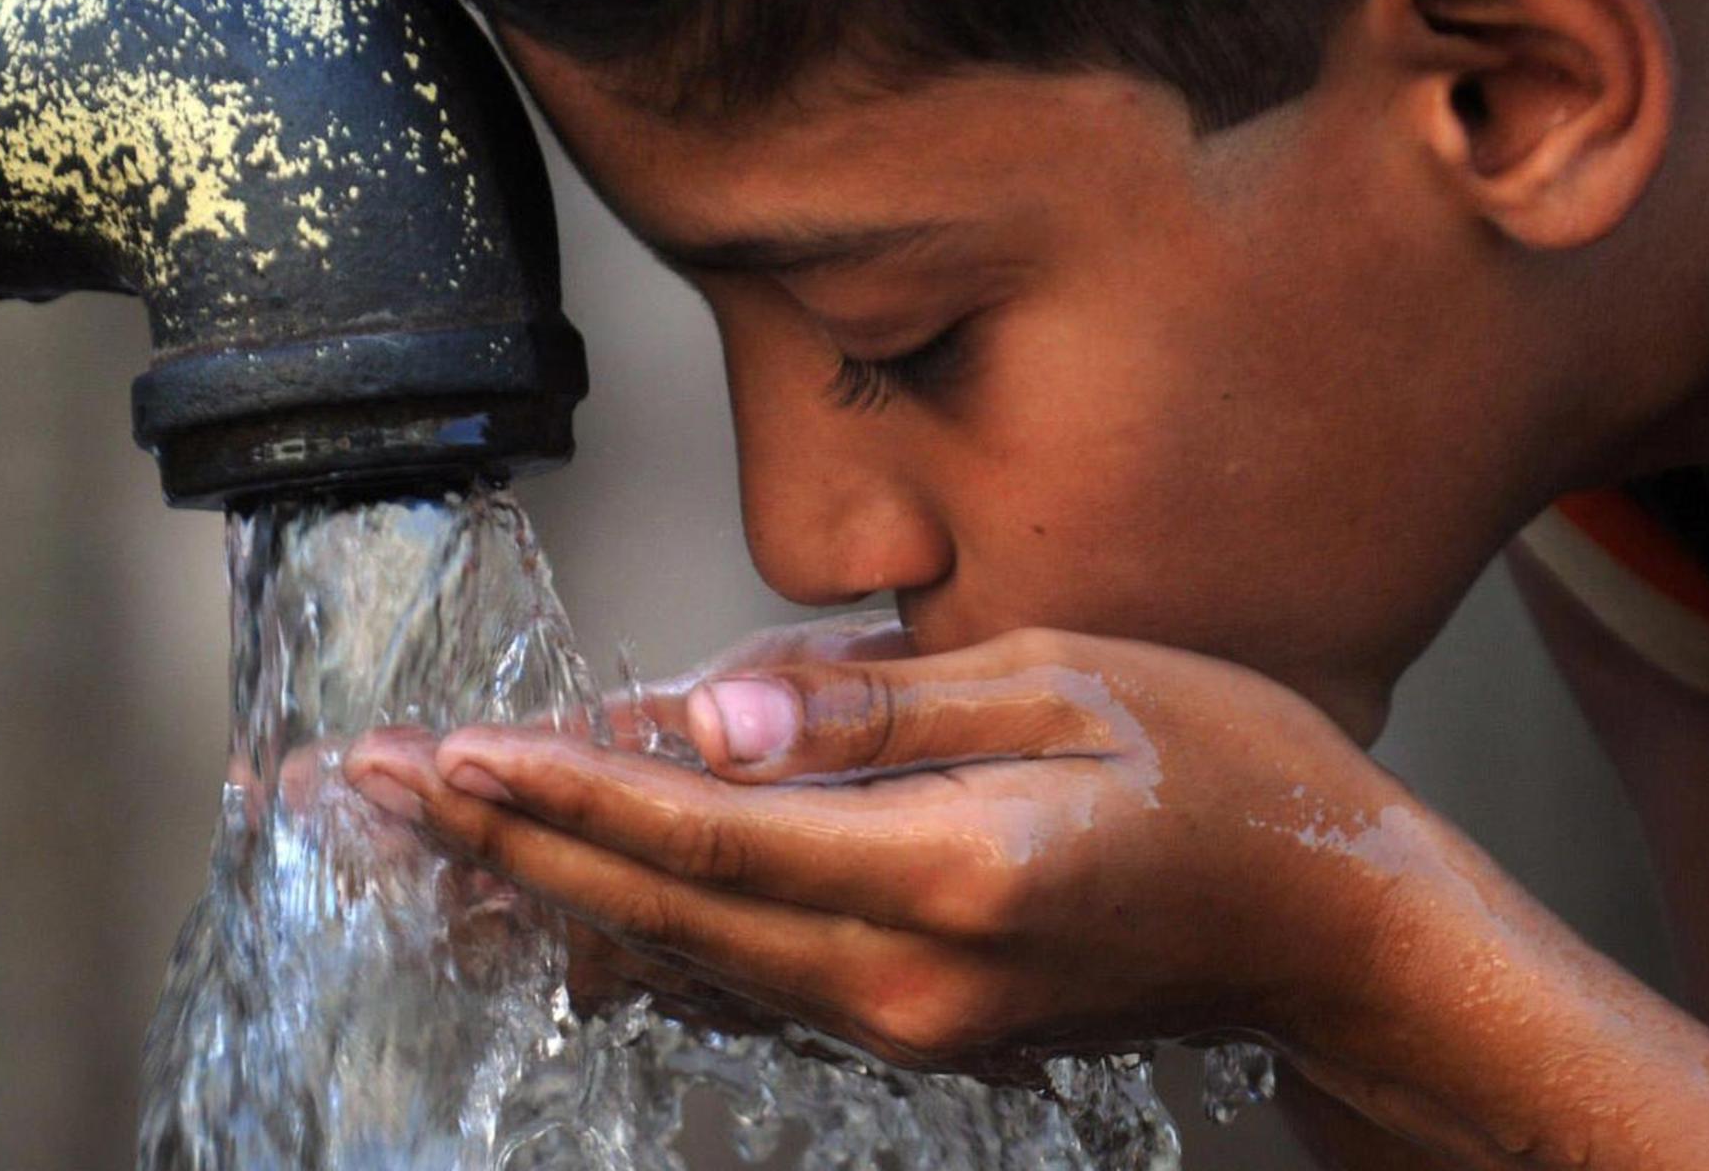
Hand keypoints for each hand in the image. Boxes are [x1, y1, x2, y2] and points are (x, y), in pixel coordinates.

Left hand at [346, 624, 1412, 1071]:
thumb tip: (717, 718)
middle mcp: (910, 974)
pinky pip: (743, 984)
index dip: (566, 793)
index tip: (451, 756)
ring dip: (550, 898)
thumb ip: (874, 708)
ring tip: (430, 847)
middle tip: (377, 795)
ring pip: (683, 961)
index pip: (707, 831)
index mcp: (953, 869)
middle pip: (661, 911)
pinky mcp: (917, 1027)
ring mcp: (911, 1022)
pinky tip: (565, 917)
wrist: (1331, 929)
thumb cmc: (1230, 776)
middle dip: (508, 847)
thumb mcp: (1065, 682)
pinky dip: (640, 942)